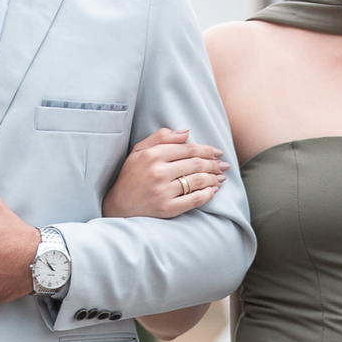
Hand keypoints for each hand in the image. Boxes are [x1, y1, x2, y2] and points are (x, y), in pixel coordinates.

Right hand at [103, 127, 226, 218]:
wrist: (118, 205)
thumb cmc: (131, 176)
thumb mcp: (139, 150)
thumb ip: (161, 137)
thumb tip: (187, 132)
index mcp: (153, 155)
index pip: (188, 149)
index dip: (206, 150)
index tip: (217, 152)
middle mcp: (158, 172)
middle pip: (196, 164)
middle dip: (214, 164)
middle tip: (223, 165)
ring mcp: (163, 191)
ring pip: (198, 181)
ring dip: (214, 178)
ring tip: (221, 177)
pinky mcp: (167, 208)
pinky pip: (194, 200)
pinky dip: (207, 194)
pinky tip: (213, 191)